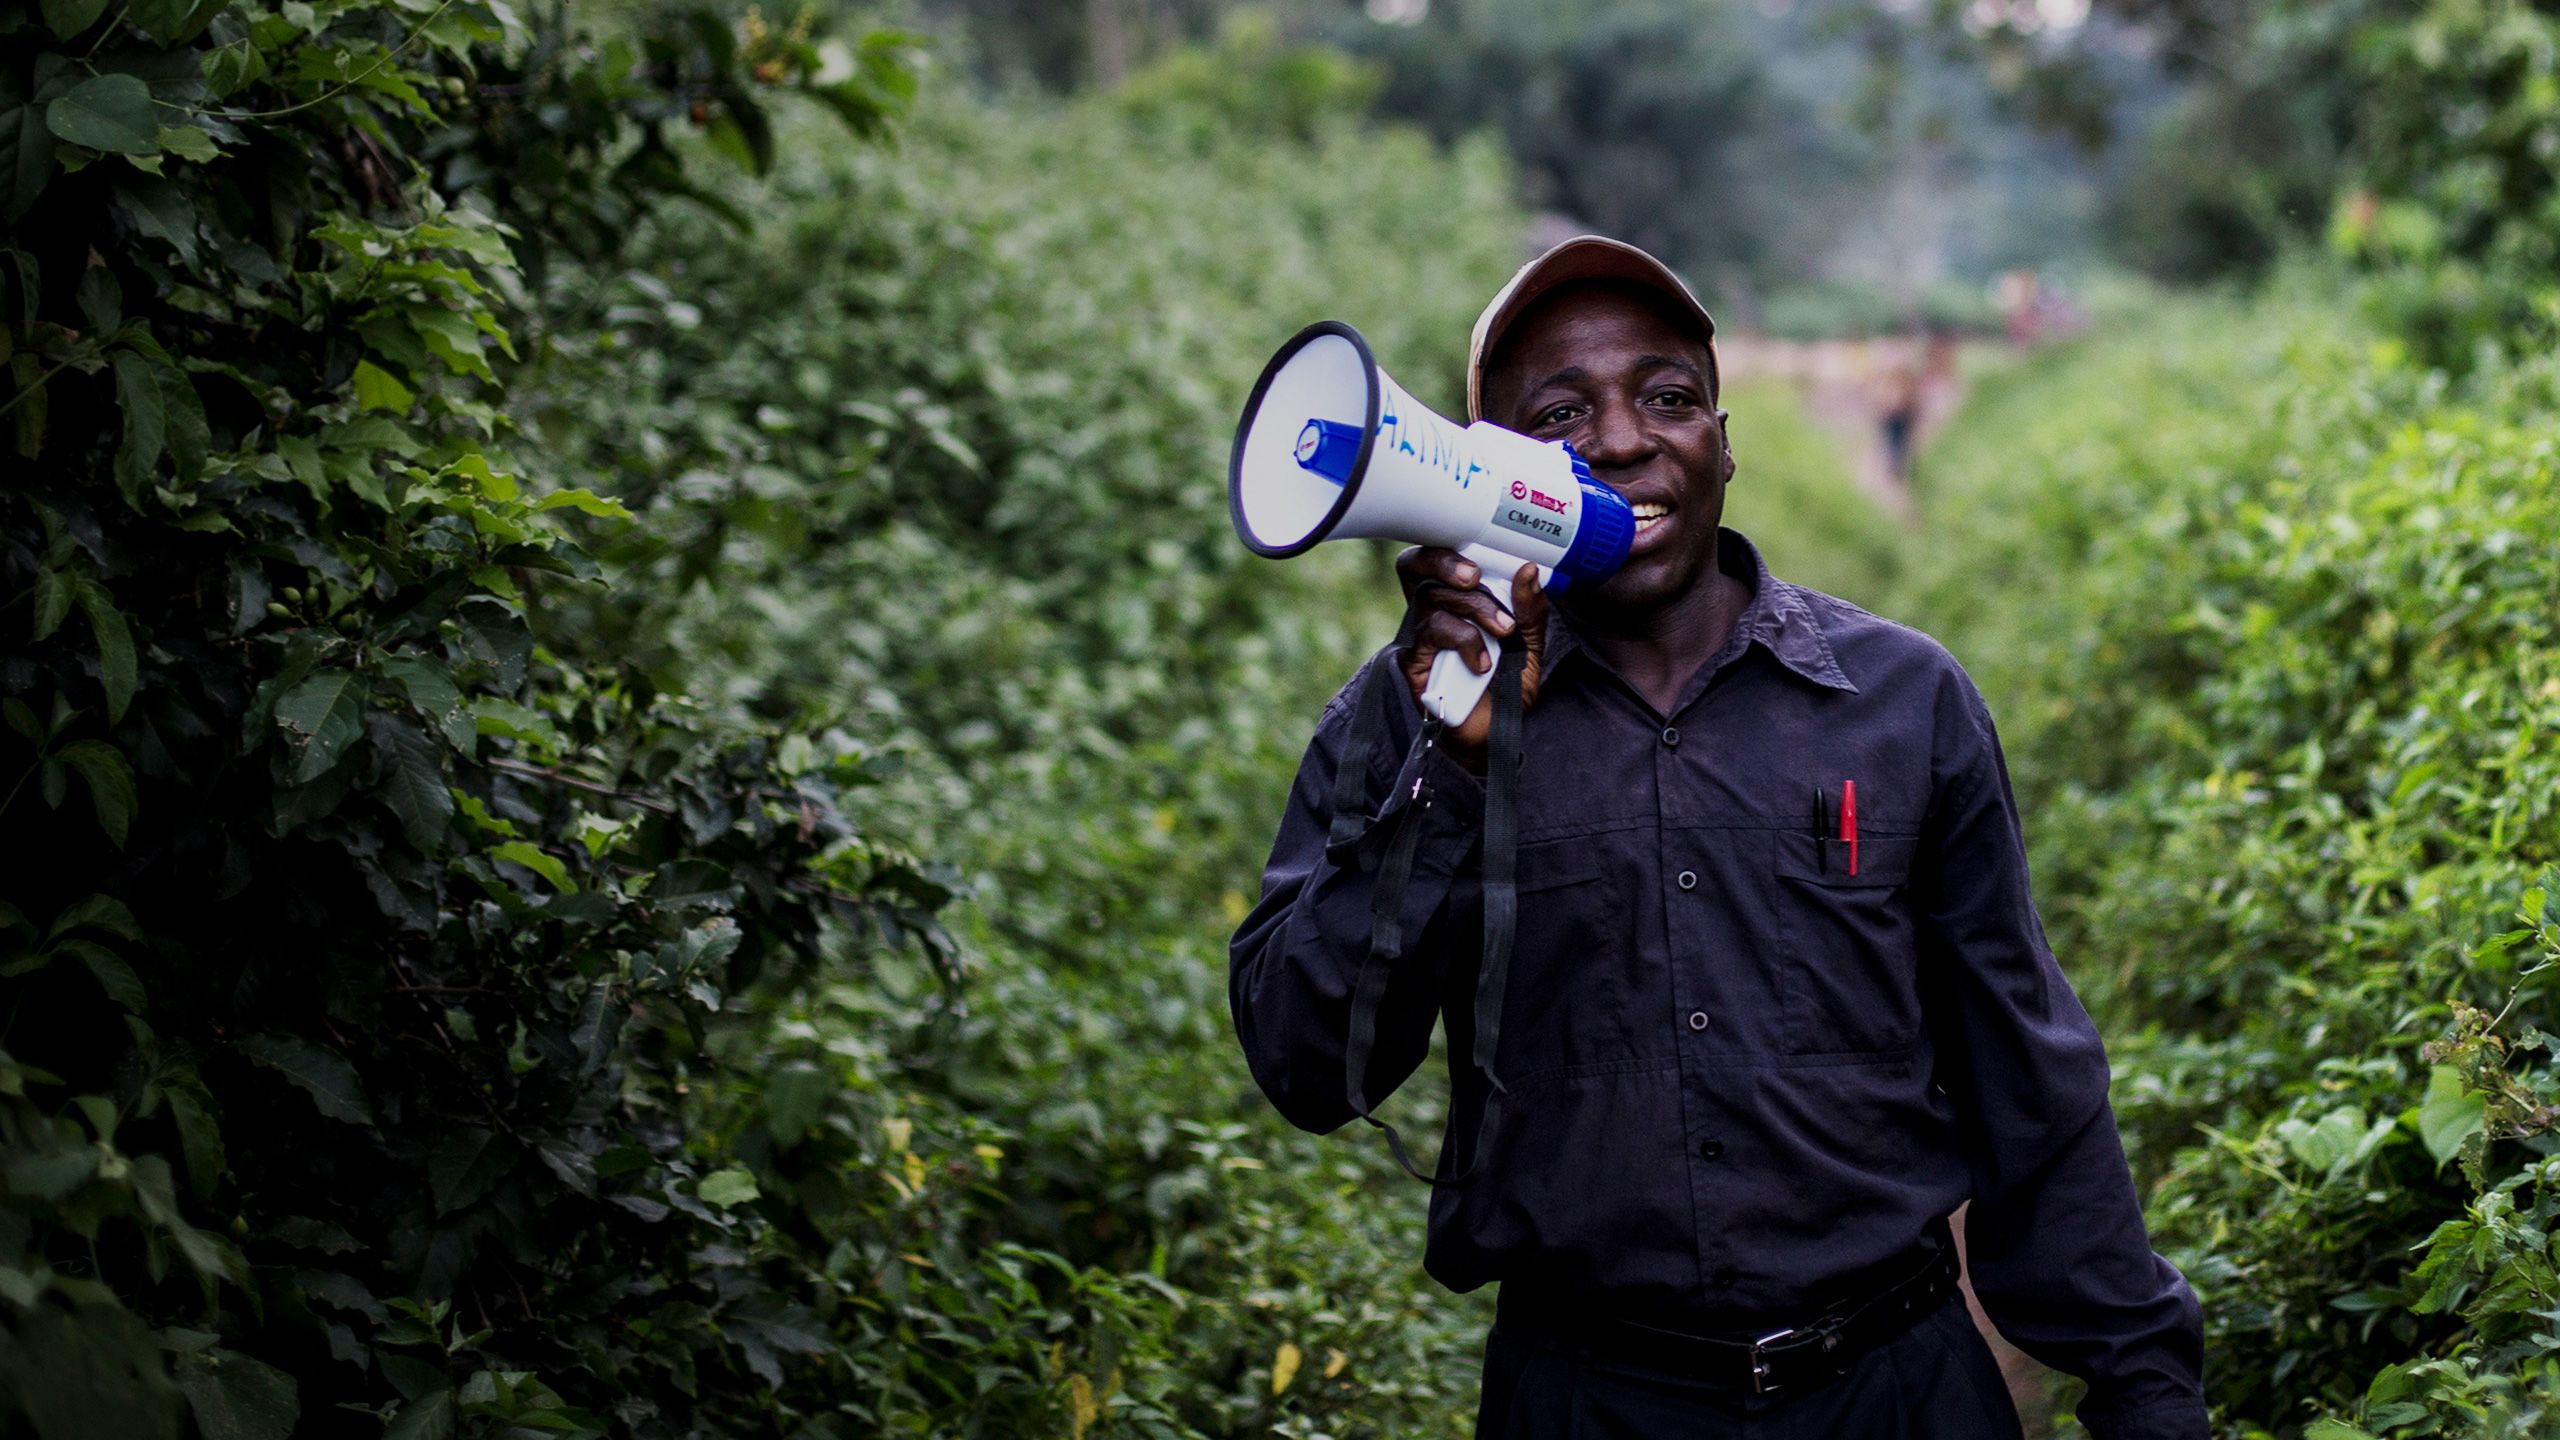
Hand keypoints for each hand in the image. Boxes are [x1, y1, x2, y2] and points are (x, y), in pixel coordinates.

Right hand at [1393, 547, 1549, 767]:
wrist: (1495, 734)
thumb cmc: (1505, 686)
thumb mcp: (1530, 643)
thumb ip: (1531, 609)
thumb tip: (1529, 569)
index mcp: (1453, 599)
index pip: (1435, 558)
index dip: (1447, 547)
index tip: (1483, 553)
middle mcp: (1429, 612)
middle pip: (1415, 565)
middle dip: (1445, 562)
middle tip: (1475, 577)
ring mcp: (1418, 637)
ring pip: (1433, 598)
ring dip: (1476, 609)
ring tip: (1504, 632)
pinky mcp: (1413, 662)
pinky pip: (1433, 633)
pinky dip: (1465, 641)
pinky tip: (1483, 663)